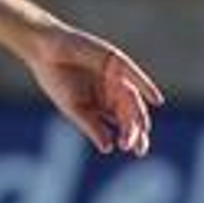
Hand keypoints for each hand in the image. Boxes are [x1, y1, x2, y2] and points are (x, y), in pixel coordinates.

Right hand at [26, 24, 162, 156]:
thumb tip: (108, 148)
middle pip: (129, 114)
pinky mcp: (117, 62)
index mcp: (99, 106)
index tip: (130, 151)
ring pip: (131, 100)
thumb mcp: (74, 108)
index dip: (127, 137)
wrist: (46, 51)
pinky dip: (146, 87)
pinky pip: (135, 77)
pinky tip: (156, 101)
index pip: (119, 124)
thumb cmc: (56, 80)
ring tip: (141, 131)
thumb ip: (92, 126)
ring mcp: (116, 77)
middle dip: (135, 131)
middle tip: (138, 147)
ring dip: (137, 116)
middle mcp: (111, 92)